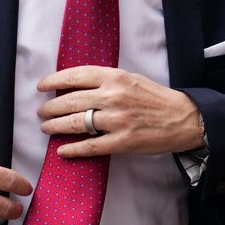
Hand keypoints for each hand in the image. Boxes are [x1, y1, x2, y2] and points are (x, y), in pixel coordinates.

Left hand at [37, 66, 201, 157]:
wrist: (183, 118)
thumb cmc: (155, 97)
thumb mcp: (130, 78)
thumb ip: (105, 80)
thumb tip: (75, 85)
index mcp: (114, 77)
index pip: (75, 75)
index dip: (54, 81)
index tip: (41, 86)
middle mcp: (113, 96)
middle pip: (70, 101)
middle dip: (50, 107)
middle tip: (41, 112)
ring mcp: (117, 120)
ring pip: (76, 123)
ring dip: (56, 126)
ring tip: (46, 128)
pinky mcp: (122, 142)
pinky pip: (90, 146)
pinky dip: (73, 149)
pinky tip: (62, 150)